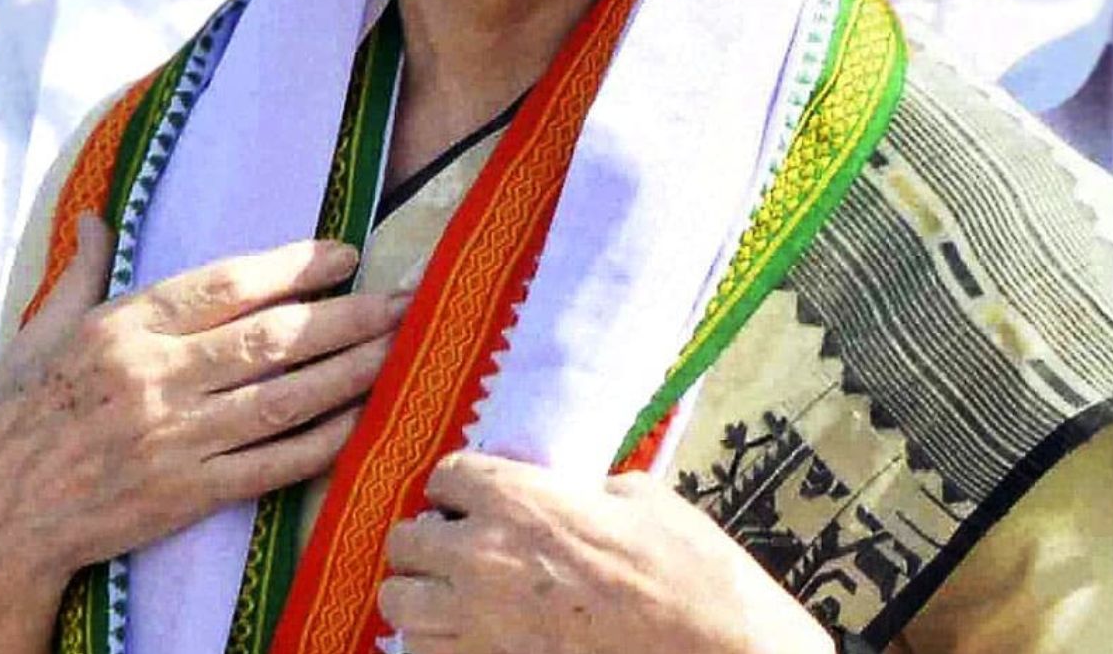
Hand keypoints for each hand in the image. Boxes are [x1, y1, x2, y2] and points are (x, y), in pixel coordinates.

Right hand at [0, 217, 405, 653]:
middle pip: (273, 340)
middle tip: (404, 297)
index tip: (346, 253)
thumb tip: (100, 214)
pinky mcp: (185, 495)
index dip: (294, 266)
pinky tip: (360, 419)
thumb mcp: (42, 330)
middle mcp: (158, 379)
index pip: (227, 285)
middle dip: (347, 316)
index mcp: (127, 327)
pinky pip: (268, 467)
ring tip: (399, 347)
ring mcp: (176, 440)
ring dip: (350, 372)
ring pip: (282, 400)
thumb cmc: (15, 414)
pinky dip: (320, 444)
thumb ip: (85, 270)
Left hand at [381, 453, 834, 653]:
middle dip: (424, 541)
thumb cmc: (685, 567)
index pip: (446, 476)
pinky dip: (436, 646)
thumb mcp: (638, 497)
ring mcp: (481, 627)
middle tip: (452, 545)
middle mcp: (483, 559)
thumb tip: (572, 494)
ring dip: (418, 596)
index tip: (470, 495)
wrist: (714, 650)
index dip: (458, 485)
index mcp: (519, 500)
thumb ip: (583, 490)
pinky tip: (468, 638)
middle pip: (404, 542)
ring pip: (398, 607)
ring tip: (448, 595)